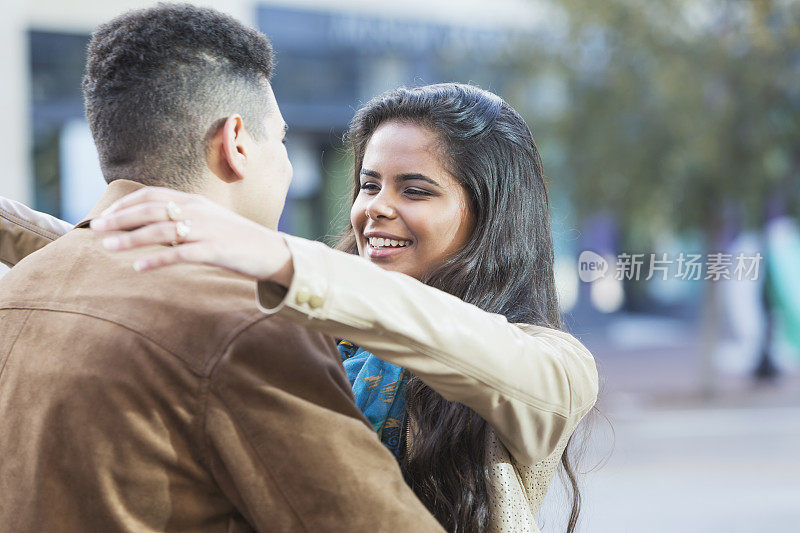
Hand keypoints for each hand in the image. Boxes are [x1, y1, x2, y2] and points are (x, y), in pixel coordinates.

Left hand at [90, 187, 293, 285]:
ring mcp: (207, 231)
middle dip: (120, 218)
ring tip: (107, 247)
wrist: (272, 251)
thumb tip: (151, 225)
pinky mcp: (215, 251)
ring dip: (130, 239)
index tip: (105, 215)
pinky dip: (157, 259)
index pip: (152, 195)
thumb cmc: (237, 239)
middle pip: (151, 210)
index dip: (125, 204)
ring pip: (161, 231)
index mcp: (195, 201)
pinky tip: (139, 268)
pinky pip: (180, 254)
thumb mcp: (209, 221)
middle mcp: (198, 211)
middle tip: (96, 228)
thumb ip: (183, 218)